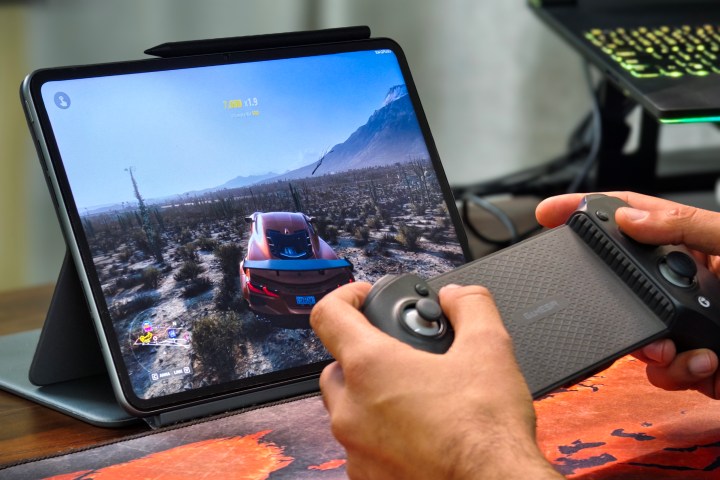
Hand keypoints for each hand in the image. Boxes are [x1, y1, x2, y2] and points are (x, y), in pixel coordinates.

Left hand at [310, 282, 562, 478]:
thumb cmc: (486, 434)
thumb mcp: (490, 349)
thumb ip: (470, 306)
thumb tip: (457, 296)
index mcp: (370, 368)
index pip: (328, 314)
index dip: (345, 296)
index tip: (364, 298)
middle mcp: (351, 410)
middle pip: (337, 365)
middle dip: (365, 354)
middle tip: (401, 355)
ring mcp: (354, 449)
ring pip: (347, 409)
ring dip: (371, 396)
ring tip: (414, 396)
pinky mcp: (366, 478)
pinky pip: (360, 445)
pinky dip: (380, 433)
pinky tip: (417, 433)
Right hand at [536, 191, 719, 397]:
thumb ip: (690, 228)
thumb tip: (631, 217)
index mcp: (697, 246)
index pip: (632, 218)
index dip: (588, 210)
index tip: (551, 212)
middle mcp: (689, 283)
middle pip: (625, 281)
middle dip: (613, 298)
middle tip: (612, 303)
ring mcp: (690, 324)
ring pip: (636, 332)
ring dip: (649, 346)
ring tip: (675, 348)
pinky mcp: (698, 363)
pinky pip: (662, 369)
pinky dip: (677, 372)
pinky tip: (706, 364)